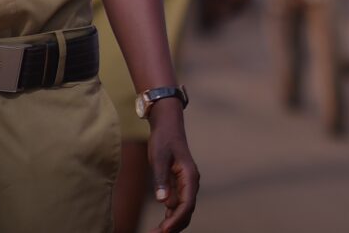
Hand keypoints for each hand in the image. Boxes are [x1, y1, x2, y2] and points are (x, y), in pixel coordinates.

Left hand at [145, 102, 199, 232]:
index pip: (186, 205)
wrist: (168, 126)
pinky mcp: (181, 185)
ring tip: (156, 232)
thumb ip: (161, 179)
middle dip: (174, 226)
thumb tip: (163, 202)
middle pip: (187, 211)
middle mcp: (192, 183)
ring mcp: (187, 185)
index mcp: (190, 176)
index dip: (175, 220)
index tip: (163, 230)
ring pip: (184, 210)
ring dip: (173, 223)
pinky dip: (171, 216)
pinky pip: (179, 205)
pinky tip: (160, 224)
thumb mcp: (158, 158)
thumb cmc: (163, 140)